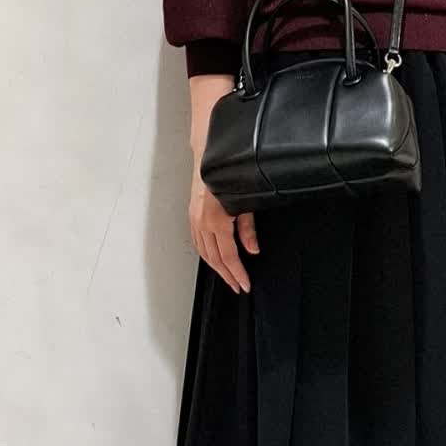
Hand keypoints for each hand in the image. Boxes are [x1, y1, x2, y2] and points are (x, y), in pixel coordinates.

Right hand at [189, 170, 259, 293]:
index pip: (229, 256)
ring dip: (216, 268)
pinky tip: (211, 259)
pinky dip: (205, 255)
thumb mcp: (244, 203)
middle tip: (237, 286)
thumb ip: (248, 229)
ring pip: (205, 253)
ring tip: (227, 277)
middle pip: (215, 259)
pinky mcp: (192, 217)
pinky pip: (197, 242)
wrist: (208, 159)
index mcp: (217, 221)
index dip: (237, 273)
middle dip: (227, 275)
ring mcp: (195, 221)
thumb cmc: (226, 176)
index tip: (244, 284)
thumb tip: (252, 249)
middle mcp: (203, 224)